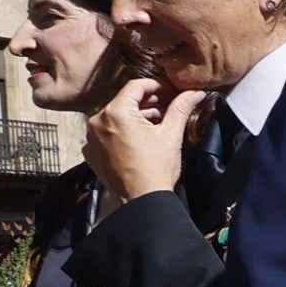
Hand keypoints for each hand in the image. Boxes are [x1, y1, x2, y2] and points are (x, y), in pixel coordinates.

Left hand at [81, 78, 200, 206]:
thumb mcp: (171, 134)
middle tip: (168, 107)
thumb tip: (194, 92)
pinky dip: (122, 131)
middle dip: (148, 102)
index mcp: (116, 112)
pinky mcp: (91, 151)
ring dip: (135, 117)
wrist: (141, 201)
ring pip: (116, 116)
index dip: (157, 85)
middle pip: (125, 101)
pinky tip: (140, 140)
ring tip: (157, 125)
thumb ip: (181, 108)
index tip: (171, 91)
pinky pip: (107, 133)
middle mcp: (98, 121)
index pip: (136, 86)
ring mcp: (91, 137)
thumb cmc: (156, 168)